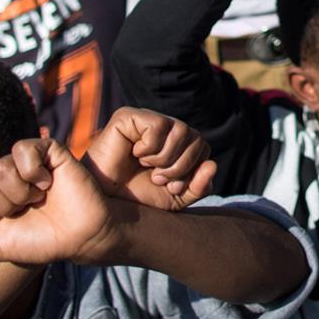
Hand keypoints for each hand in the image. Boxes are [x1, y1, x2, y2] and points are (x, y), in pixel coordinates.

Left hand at [0, 138, 118, 266]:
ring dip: (19, 192)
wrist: (79, 238)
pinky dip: (32, 171)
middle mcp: (4, 176)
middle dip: (3, 206)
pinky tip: (46, 182)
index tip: (8, 223)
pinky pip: (22, 150)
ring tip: (38, 198)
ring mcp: (24, 162)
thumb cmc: (40, 242)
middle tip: (27, 210)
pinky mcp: (46, 150)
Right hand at [83, 107, 217, 210]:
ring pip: (181, 130)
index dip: (192, 169)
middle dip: (180, 166)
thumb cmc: (136, 198)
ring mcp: (147, 120)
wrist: (104, 202)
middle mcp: (165, 128)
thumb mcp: (174, 198)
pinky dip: (150, 148)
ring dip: (166, 158)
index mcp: (177, 144)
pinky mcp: (129, 116)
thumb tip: (214, 165)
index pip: (203, 148)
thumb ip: (198, 186)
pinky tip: (135, 154)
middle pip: (196, 138)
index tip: (170, 186)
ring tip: (148, 167)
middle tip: (158, 178)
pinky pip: (158, 126)